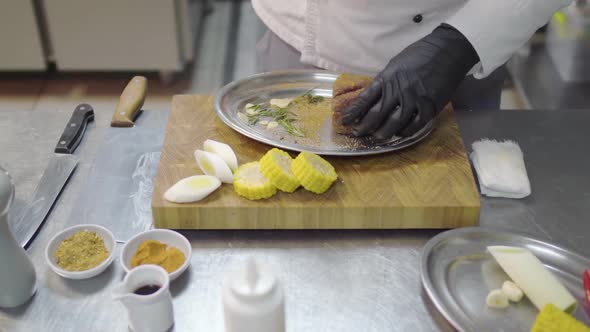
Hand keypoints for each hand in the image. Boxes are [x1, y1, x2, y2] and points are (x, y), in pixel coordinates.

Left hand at [341, 24, 478, 139]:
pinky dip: (405, 132)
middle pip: (377, 114)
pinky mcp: (430, 106)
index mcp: (388, 77)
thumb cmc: (419, 55)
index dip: (353, 112)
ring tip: (376, 139)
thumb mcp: (395, 65)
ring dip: (383, 133)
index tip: (344, 121)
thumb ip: (385, 81)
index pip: (365, 98)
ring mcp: (415, 99)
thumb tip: (372, 98)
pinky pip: (415, 125)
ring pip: (394, 123)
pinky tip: (399, 133)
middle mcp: (399, 89)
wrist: (447, 51)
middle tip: (357, 134)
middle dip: (365, 127)